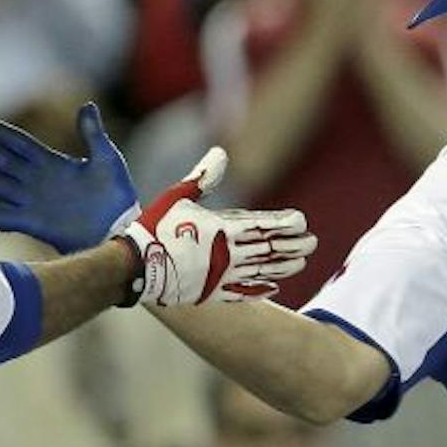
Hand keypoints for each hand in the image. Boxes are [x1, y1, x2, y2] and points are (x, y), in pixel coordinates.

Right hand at [0, 102, 139, 252]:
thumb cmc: (116, 195)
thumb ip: (93, 134)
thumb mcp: (107, 159)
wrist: (118, 230)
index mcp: (52, 162)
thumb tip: (87, 105)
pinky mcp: (33, 223)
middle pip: (2, 161)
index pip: (19, 144)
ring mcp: (33, 202)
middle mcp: (37, 180)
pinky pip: (3, 217)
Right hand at [120, 148, 315, 305]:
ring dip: (282, 268)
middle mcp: (226, 255)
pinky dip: (259, 290)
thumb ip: (203, 177)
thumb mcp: (177, 196)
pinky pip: (241, 293)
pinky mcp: (210, 292)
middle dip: (292, 246)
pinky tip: (274, 289)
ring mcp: (219, 276)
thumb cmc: (154, 227)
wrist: (133, 266)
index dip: (284, 224)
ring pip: (260, 272)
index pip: (262, 226)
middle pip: (267, 250)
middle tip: (313, 244)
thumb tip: (221, 153)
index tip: (303, 222)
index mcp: (221, 230)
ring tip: (301, 263)